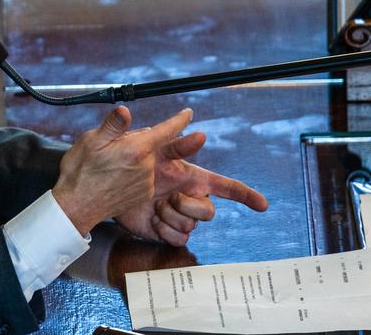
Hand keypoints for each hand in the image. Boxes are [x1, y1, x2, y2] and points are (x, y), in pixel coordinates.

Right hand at [52, 106, 196, 235]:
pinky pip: (143, 176)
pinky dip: (132, 173)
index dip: (179, 120)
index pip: (165, 131)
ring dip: (134, 158)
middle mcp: (146, 167)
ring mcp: (146, 183)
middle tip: (111, 147)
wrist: (77, 206)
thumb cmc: (81, 172)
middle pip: (149, 145)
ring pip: (145, 161)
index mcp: (136, 149)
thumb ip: (113, 125)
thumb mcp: (91, 141)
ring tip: (109, 165)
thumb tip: (125, 111)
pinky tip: (113, 177)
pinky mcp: (142, 195)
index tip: (188, 114)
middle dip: (136, 142)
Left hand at [114, 115, 268, 245]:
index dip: (245, 194)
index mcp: (191, 178)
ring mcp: (179, 216)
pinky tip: (151, 220)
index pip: (226, 186)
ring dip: (170, 216)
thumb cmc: (130, 163)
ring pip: (191, 225)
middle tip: (167, 197)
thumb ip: (176, 142)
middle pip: (209, 211)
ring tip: (153, 206)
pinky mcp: (166, 232)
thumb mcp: (151, 148)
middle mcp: (189, 198)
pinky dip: (164, 230)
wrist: (109, 187)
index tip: (263, 204)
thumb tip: (200, 133)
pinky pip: (178, 239)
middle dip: (189, 205)